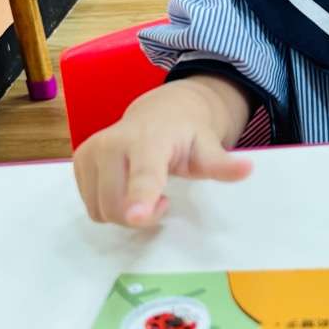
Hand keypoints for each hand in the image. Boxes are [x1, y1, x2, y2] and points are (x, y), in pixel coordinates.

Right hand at [73, 78, 252, 225]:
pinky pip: (91, 206)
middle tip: (164, 198)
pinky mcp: (80, 162)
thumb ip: (222, 164)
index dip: (141, 197)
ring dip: (126, 212)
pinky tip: (127, 187)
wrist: (159, 113)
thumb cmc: (185, 136)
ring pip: (102, 211)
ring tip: (145, 190)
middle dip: (143, 214)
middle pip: (118, 207)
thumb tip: (247, 168)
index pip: (145, 175)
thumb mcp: (207, 149)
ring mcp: (92, 151)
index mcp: (149, 141)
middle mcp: (113, 143)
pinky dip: (110, 206)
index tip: (138, 215)